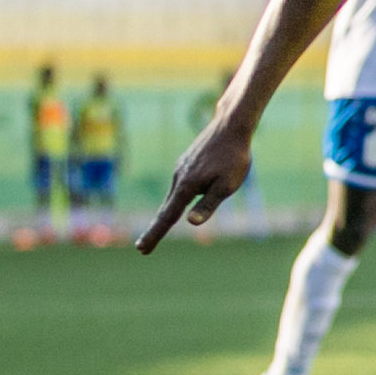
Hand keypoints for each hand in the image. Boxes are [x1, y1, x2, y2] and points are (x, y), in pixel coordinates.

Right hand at [137, 116, 254, 253]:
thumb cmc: (234, 158)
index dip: (155, 234)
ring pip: (179, 195)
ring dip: (176, 208)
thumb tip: (191, 222)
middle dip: (156, 229)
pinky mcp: (186, 163)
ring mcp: (181, 169)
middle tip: (142, 248)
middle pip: (167, 209)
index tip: (142, 248)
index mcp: (187, 186)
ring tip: (183, 208)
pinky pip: (185, 183)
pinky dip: (184, 194)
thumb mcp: (227, 185)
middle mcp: (179, 178)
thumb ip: (209, 204)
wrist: (231, 126)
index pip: (168, 216)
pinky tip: (198, 185)